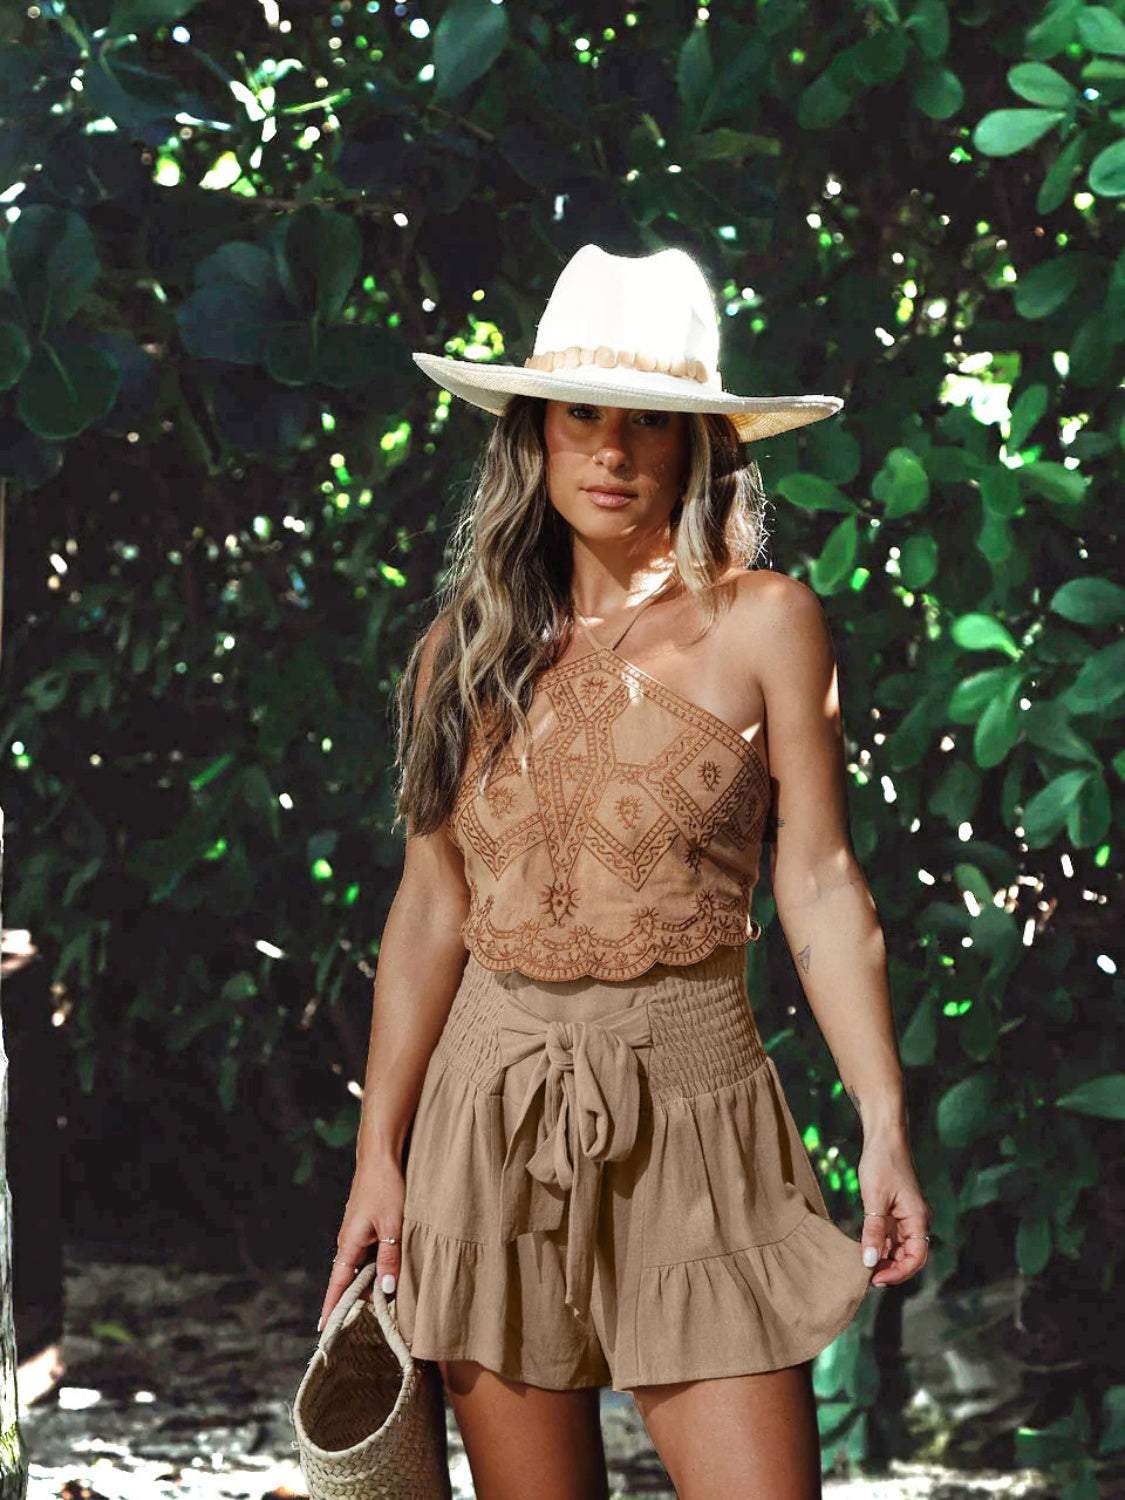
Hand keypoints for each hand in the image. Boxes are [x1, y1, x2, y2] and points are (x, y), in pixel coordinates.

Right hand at [317, 1154, 405, 1334]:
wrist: (381, 1156)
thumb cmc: (386, 1188)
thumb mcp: (393, 1226)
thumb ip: (390, 1259)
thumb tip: (385, 1291)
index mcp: (349, 1245)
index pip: (337, 1285)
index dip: (332, 1309)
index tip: (324, 1332)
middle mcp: (348, 1242)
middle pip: (353, 1280)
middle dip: (366, 1296)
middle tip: (386, 1311)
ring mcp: (356, 1234)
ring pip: (364, 1266)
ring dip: (376, 1278)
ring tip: (396, 1288)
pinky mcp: (365, 1227)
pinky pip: (370, 1254)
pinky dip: (380, 1263)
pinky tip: (395, 1263)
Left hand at [857, 1136, 931, 1287]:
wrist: (884, 1138)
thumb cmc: (882, 1164)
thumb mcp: (874, 1199)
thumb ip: (873, 1231)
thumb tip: (869, 1261)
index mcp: (917, 1219)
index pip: (916, 1258)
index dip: (899, 1273)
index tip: (877, 1278)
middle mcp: (915, 1221)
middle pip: (908, 1256)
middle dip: (890, 1268)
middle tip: (866, 1276)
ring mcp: (905, 1217)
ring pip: (898, 1247)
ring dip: (883, 1258)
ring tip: (862, 1265)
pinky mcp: (895, 1211)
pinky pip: (890, 1236)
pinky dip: (879, 1245)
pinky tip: (864, 1249)